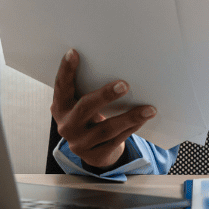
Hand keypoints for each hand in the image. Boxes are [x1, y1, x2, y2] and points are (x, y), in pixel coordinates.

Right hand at [50, 49, 155, 169]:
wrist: (93, 149)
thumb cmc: (90, 117)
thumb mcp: (82, 103)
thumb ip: (87, 89)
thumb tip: (114, 63)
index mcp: (60, 107)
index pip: (61, 87)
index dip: (66, 70)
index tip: (74, 52)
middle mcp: (66, 126)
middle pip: (85, 108)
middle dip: (105, 96)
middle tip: (124, 85)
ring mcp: (79, 144)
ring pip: (106, 129)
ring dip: (129, 117)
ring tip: (149, 109)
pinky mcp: (95, 156)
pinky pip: (116, 140)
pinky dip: (131, 128)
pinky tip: (144, 119)